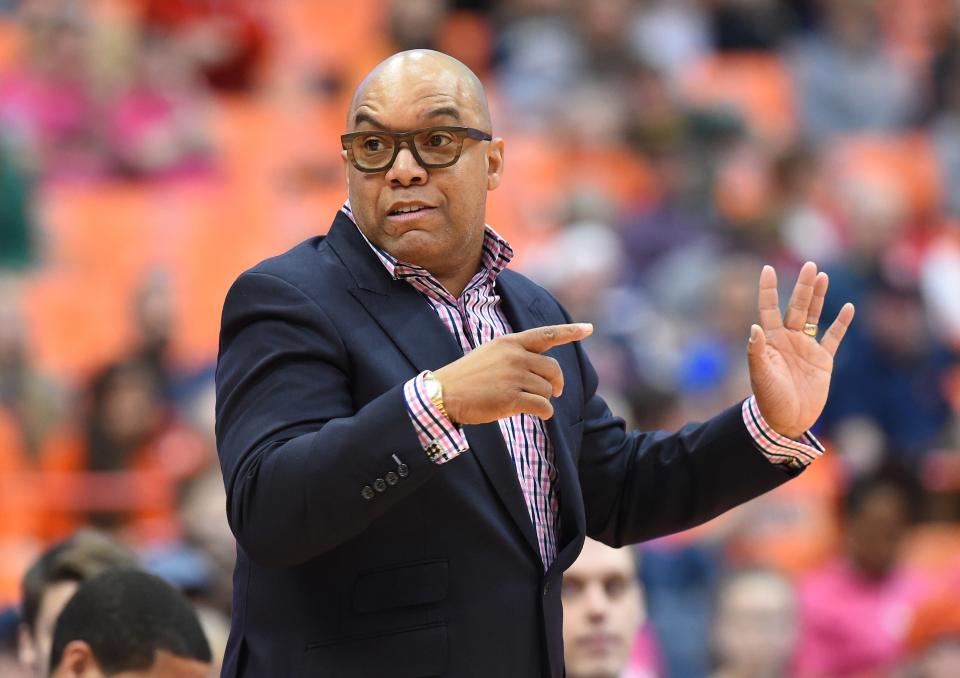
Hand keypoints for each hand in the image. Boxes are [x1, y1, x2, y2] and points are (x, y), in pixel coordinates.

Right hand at [434, 323, 592, 423]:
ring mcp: (514, 376)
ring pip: (548, 390)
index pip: (546, 335)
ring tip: (525, 402)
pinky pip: (543, 407)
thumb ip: (516, 356)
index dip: (570, 332)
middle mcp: (514, 356)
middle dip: (556, 383)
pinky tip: (537, 414)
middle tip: (554, 391)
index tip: (589, 329)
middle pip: (553, 369)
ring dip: (543, 400)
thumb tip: (544, 372)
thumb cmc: (467, 378)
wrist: (444, 394)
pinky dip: (544, 413)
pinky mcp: (512, 398)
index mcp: (509, 342)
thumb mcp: (490, 354)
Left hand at [747, 262, 854, 438]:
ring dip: (818, 297)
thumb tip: (754, 327)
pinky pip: (833, 337)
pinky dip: (840, 323)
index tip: (767, 269)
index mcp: (770, 340)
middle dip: (802, 287)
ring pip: (812, 316)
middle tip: (809, 264)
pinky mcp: (822, 360)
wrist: (786, 421)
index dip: (768, 289)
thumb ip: (757, 352)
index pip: (768, 308)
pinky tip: (847, 307)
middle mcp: (788, 339)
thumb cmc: (768, 399)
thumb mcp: (760, 375)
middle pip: (796, 306)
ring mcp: (806, 348)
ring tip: (822, 275)